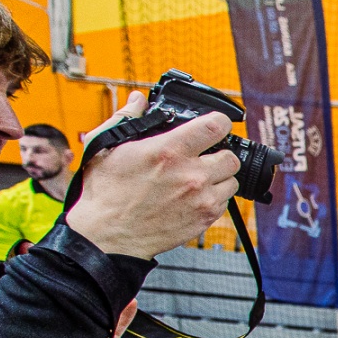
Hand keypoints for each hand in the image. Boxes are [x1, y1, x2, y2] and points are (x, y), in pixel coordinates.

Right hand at [66, 96, 240, 258]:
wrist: (107, 236)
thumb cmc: (105, 194)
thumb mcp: (106, 147)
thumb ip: (127, 118)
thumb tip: (138, 100)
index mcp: (169, 151)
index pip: (216, 125)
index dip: (220, 121)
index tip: (216, 124)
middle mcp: (191, 174)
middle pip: (230, 156)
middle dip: (219, 153)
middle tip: (204, 157)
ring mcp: (201, 199)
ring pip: (232, 181)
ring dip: (219, 178)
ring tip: (199, 179)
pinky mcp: (204, 220)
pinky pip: (225, 203)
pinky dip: (215, 198)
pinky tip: (195, 197)